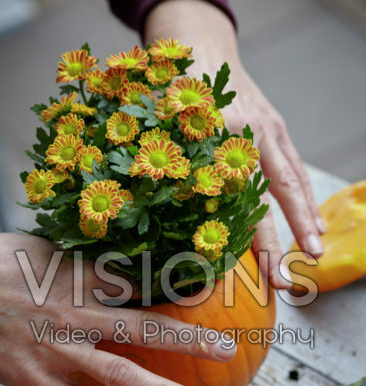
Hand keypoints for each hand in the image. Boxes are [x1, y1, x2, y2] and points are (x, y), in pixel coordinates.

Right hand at [0, 234, 235, 385]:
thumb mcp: (40, 247)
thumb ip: (81, 262)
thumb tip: (115, 267)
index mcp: (78, 276)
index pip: (141, 283)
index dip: (177, 289)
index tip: (209, 296)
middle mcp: (75, 313)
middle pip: (143, 327)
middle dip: (188, 339)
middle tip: (224, 349)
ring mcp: (56, 350)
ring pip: (117, 373)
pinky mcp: (34, 379)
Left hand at [145, 0, 324, 287]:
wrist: (200, 41)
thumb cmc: (172, 86)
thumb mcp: (158, 121)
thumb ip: (157, 164)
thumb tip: (136, 219)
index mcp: (220, 136)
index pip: (240, 200)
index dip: (251, 239)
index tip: (253, 273)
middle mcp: (252, 134)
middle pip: (276, 195)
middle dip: (285, 239)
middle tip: (287, 280)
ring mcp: (270, 129)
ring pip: (293, 182)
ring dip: (305, 220)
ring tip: (313, 254)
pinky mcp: (278, 127)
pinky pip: (296, 168)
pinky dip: (305, 197)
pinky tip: (312, 223)